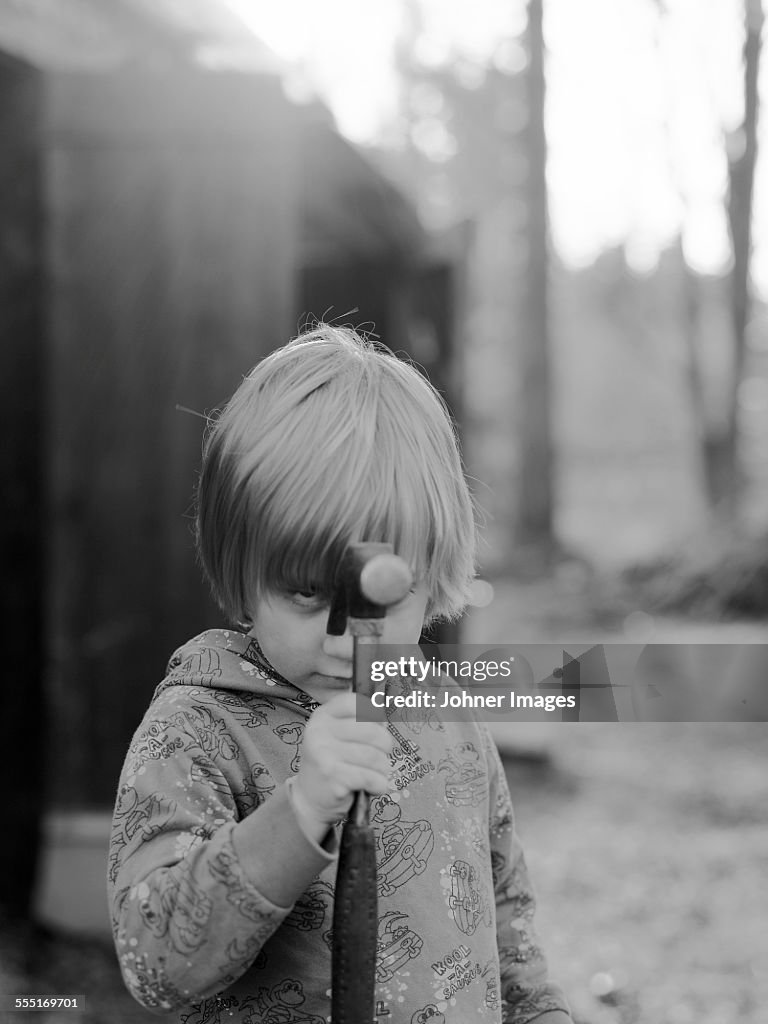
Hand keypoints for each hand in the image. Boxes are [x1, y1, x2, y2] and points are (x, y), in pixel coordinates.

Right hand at [292, 693, 392, 837]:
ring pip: (374, 756)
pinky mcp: (333, 777)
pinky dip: (379, 784)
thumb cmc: (331, 763)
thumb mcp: (336, 736)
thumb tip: (385, 724)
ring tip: (376, 773)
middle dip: (385, 745)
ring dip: (383, 768)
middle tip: (382, 755)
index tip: (378, 725)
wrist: (309, 799)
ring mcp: (324, 754)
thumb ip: (359, 724)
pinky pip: (371, 777)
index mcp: (322, 716)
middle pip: (371, 731)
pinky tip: (374, 786)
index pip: (353, 702)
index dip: (373, 712)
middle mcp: (320, 731)